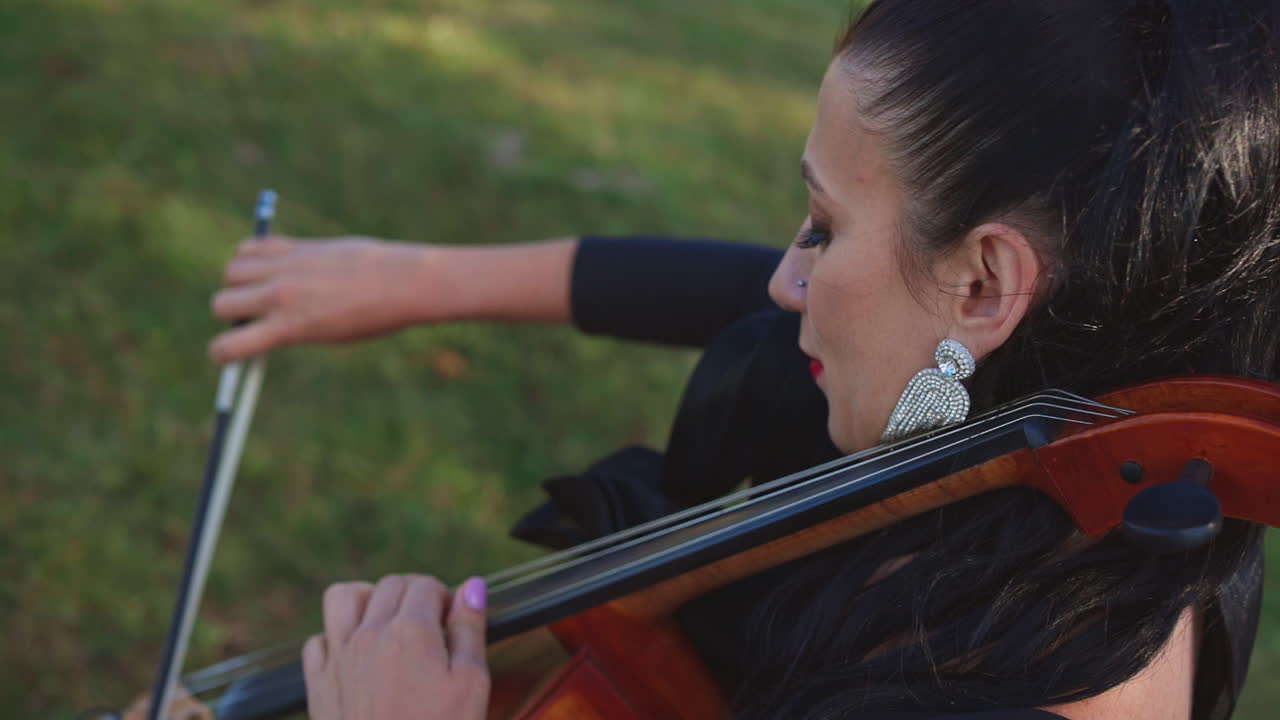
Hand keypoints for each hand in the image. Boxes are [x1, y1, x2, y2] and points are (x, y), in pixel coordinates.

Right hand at [209, 236, 438, 363]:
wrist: (401, 283)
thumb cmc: (370, 318)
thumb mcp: (327, 335)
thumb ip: (289, 331)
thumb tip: (256, 329)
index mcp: (288, 328)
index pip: (227, 347)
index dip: (222, 353)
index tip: (230, 352)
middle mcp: (279, 296)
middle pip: (221, 303)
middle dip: (231, 313)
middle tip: (254, 315)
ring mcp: (285, 267)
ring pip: (231, 270)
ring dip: (238, 281)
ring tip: (262, 287)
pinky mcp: (295, 246)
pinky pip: (250, 246)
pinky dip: (249, 255)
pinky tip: (269, 265)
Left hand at [303, 574, 489, 719]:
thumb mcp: (472, 684)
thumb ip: (470, 629)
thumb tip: (472, 586)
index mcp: (411, 631)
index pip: (426, 585)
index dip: (446, 599)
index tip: (454, 623)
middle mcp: (368, 634)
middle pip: (389, 585)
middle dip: (413, 595)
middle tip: (431, 627)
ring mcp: (338, 658)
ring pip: (343, 597)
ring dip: (367, 600)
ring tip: (388, 623)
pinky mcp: (318, 685)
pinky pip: (318, 640)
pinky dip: (336, 637)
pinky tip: (357, 656)